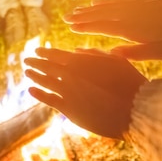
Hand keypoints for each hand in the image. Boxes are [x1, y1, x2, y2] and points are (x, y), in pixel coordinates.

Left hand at [24, 47, 147, 138]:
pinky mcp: (69, 110)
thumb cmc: (129, 83)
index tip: (37, 51)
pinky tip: (31, 90)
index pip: (56, 54)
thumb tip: (76, 50)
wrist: (134, 110)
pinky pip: (49, 100)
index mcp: (80, 61)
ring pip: (45, 82)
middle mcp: (70, 75)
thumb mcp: (115, 60)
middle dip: (36, 62)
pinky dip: (38, 94)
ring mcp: (67, 92)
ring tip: (27, 72)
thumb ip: (94, 54)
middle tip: (27, 60)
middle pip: (47, 67)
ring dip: (34, 76)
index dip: (45, 52)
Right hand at [64, 0, 161, 59]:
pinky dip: (107, 1)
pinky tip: (101, 1)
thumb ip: (138, 52)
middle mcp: (133, 13)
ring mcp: (139, 3)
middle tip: (65, 17)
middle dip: (83, 16)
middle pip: (102, 13)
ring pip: (109, 5)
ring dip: (92, 8)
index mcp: (134, 28)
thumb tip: (112, 53)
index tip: (70, 28)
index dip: (86, 27)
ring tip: (78, 10)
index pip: (103, 27)